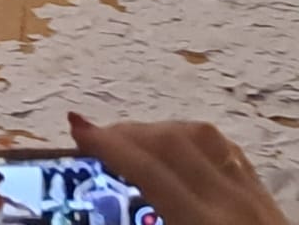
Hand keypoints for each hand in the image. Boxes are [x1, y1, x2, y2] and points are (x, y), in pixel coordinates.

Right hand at [70, 114, 287, 224]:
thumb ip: (149, 222)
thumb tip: (105, 214)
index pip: (151, 170)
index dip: (109, 146)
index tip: (76, 130)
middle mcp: (234, 205)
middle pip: (174, 142)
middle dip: (128, 132)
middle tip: (95, 140)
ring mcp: (257, 201)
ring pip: (205, 139)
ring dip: (161, 131)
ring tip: (132, 143)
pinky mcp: (269, 205)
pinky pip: (230, 154)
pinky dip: (195, 143)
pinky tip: (179, 153)